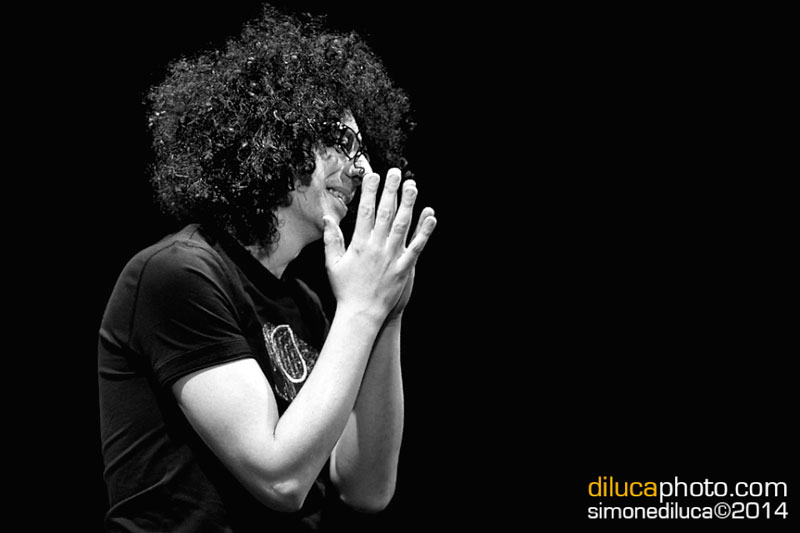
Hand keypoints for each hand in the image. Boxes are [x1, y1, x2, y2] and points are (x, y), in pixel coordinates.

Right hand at [323, 169, 435, 322]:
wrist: (361, 314)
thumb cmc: (345, 289)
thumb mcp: (332, 264)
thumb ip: (331, 239)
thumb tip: (327, 218)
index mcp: (359, 244)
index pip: (365, 211)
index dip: (370, 191)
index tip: (373, 174)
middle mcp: (376, 247)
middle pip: (385, 213)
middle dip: (391, 190)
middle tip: (396, 172)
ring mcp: (392, 257)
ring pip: (402, 225)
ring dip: (408, 204)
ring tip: (413, 186)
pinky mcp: (404, 268)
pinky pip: (416, 247)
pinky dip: (424, 232)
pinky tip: (430, 217)